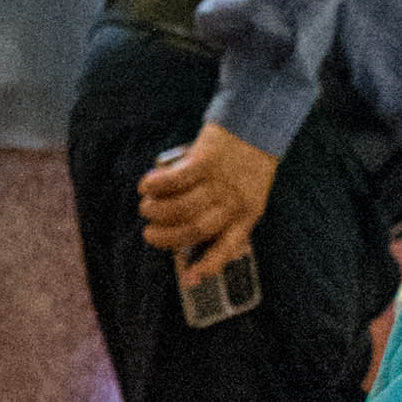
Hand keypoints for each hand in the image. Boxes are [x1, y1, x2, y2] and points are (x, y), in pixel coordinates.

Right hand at [137, 123, 277, 285]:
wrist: (255, 123)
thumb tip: (188, 233)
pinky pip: (174, 180)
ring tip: (147, 208)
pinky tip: (146, 186)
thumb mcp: (248, 192)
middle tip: (150, 234)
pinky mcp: (205, 160)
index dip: (207, 266)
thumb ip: (225, 213)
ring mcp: (220, 181)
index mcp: (248, 214)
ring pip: (181, 207)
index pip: (228, 247)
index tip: (188, 279)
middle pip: (195, 229)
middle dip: (166, 237)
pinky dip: (156, 186)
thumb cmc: (247, 162)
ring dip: (157, 211)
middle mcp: (235, 201)